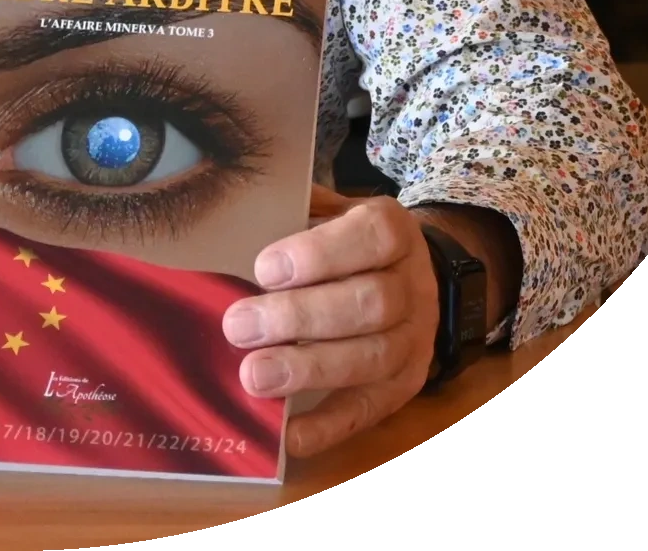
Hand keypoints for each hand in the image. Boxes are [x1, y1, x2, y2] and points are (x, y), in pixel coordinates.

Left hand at [223, 187, 435, 458]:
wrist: (406, 280)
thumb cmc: (346, 247)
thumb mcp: (329, 215)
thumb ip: (294, 215)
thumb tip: (232, 224)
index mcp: (395, 233)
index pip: (373, 236)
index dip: (320, 254)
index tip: (264, 269)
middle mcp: (413, 286)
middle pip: (371, 303)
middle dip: (300, 317)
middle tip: (239, 327)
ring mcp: (414, 340)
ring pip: (374, 357)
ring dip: (310, 369)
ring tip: (253, 375)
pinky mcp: (403, 387)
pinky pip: (369, 411)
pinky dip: (327, 426)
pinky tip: (286, 432)